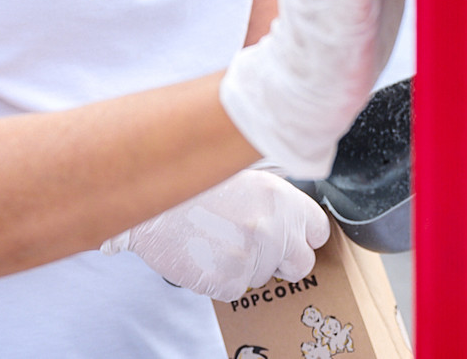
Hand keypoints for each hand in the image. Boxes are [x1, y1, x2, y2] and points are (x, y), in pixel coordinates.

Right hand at [101, 169, 329, 300]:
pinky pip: (236, 289)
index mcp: (280, 197)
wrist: (148, 204)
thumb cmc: (189, 185)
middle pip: (301, 264)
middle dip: (282, 260)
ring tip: (215, 239)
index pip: (318, 229)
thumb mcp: (240, 177)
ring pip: (263, 277)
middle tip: (251, 245)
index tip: (290, 237)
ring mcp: (252, 256)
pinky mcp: (229, 280)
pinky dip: (220, 278)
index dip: (302, 235)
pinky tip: (203, 253)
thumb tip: (290, 219)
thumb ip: (271, 200)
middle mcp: (273, 227)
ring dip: (244, 266)